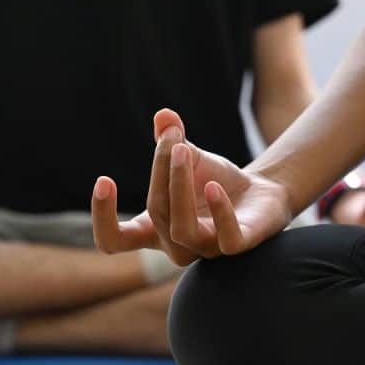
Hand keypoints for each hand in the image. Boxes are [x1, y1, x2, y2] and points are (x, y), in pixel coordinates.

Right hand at [93, 109, 292, 265]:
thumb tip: (164, 115)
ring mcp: (206, 249)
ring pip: (182, 229)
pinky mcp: (238, 246)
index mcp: (154, 229)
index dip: (103, 218)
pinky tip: (214, 186)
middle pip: (155, 213)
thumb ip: (172, 140)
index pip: (115, 241)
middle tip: (173, 135)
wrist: (261, 194)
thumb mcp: (190, 157)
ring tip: (186, 150)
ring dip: (180, 186)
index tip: (104, 180)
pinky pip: (226, 239)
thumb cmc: (216, 181)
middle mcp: (176, 246)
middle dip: (161, 169)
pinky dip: (219, 212)